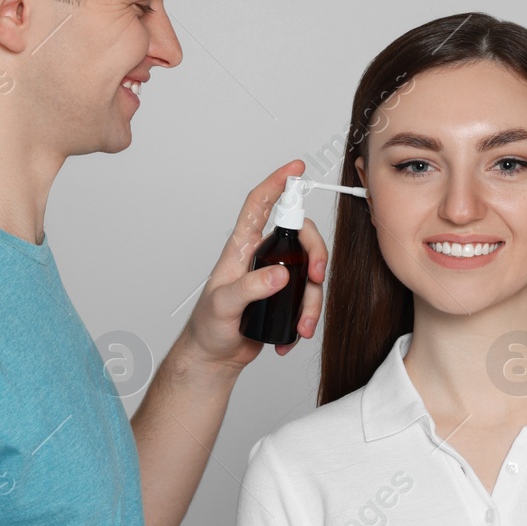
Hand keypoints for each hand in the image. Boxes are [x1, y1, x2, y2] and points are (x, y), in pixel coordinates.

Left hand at [183, 160, 329, 369]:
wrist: (214, 357)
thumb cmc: (208, 327)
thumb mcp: (223, 305)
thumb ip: (250, 288)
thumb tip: (280, 275)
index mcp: (241, 248)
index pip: (259, 205)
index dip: (277, 183)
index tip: (296, 168)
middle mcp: (261, 257)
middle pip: (299, 237)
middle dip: (316, 253)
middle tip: (318, 275)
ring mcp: (275, 277)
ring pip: (310, 271)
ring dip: (313, 299)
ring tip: (303, 326)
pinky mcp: (285, 298)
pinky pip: (308, 297)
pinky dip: (307, 317)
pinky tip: (294, 335)